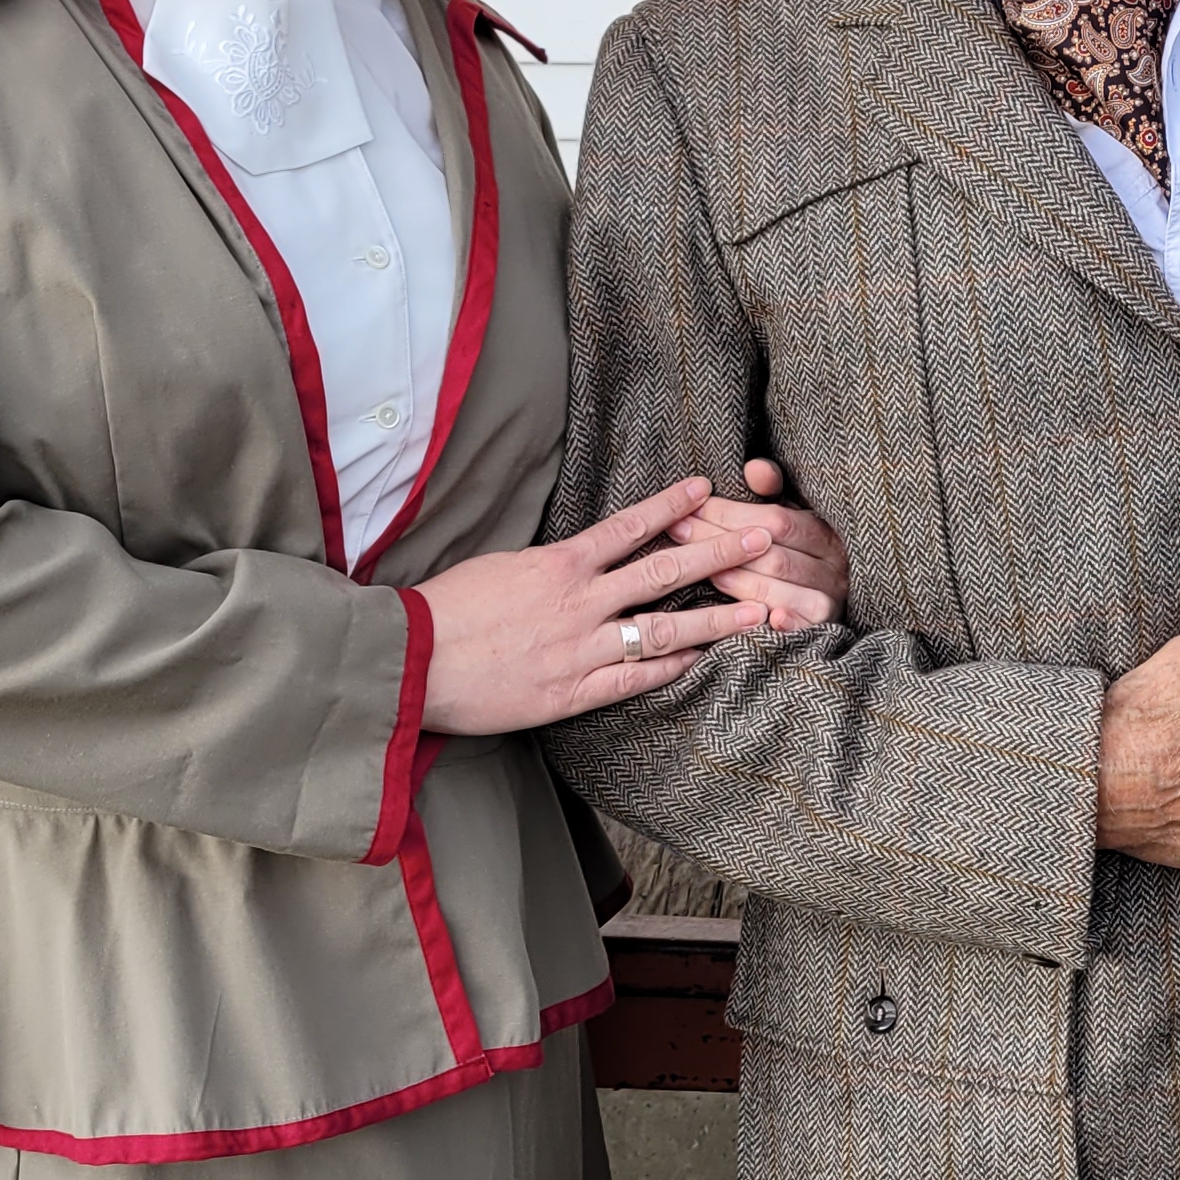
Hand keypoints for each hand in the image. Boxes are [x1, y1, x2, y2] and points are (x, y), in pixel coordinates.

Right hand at [418, 479, 783, 737]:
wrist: (415, 662)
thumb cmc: (447, 611)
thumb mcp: (498, 567)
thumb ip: (547, 565)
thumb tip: (578, 558)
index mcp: (559, 564)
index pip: (628, 527)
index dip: (671, 507)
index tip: (704, 488)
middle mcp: (580, 602)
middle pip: (664, 573)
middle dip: (720, 553)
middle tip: (764, 537)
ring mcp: (582, 648)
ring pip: (663, 630)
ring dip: (716, 618)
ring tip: (758, 610)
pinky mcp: (574, 691)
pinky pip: (635, 678)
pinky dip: (672, 668)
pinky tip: (703, 660)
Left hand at [675, 456, 849, 629]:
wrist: (840, 598)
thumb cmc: (796, 553)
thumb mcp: (789, 517)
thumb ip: (772, 491)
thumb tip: (754, 468)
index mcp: (823, 532)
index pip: (775, 520)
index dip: (730, 514)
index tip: (689, 509)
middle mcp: (831, 566)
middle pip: (773, 556)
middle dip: (722, 545)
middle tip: (680, 534)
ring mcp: (829, 599)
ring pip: (783, 591)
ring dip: (744, 583)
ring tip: (707, 573)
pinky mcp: (824, 628)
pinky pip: (805, 627)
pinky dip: (789, 625)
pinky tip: (768, 620)